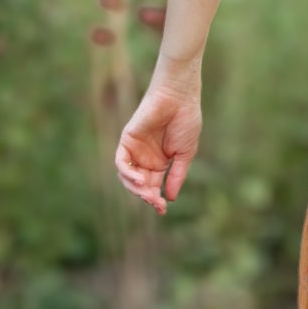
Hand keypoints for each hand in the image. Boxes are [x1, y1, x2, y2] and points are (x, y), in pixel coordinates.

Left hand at [115, 80, 201, 213]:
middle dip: (147, 196)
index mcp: (160, 162)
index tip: (163, 210)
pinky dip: (128, 173)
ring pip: (127, 177)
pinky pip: (121, 162)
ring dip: (136, 188)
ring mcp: (135, 149)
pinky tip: (140, 179)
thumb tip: (170, 198)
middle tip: (157, 204)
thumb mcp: (184, 155)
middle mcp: (145, 158)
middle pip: (140, 185)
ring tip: (149, 193)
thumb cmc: (186, 122)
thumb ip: (176, 176)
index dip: (156, 199)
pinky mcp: (127, 140)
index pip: (153, 186)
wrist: (180, 98)